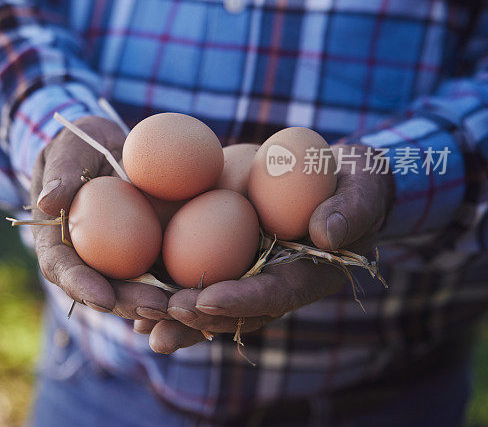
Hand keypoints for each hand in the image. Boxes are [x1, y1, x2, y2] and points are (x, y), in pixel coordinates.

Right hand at [30, 116, 170, 319]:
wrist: (112, 145)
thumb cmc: (82, 143)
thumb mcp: (70, 147)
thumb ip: (61, 171)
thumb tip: (47, 202)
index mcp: (56, 237)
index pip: (60, 267)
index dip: (80, 286)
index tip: (102, 299)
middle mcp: (84, 256)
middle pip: (99, 289)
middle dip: (125, 304)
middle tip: (153, 307)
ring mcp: (114, 259)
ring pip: (131, 290)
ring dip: (153, 303)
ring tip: (180, 306)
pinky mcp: (143, 253)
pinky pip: (157, 274)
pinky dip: (173, 287)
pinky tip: (197, 293)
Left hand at [158, 143, 395, 351]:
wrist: (332, 172)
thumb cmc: (355, 177)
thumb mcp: (364, 184)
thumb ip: (352, 208)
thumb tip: (326, 235)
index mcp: (308, 274)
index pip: (274, 293)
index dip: (242, 300)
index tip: (207, 299)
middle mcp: (273, 281)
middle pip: (234, 309)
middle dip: (197, 318)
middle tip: (162, 317)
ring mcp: (248, 270)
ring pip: (208, 302)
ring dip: (174, 316)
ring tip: (139, 325)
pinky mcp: (226, 253)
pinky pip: (194, 275)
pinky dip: (166, 289)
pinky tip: (131, 299)